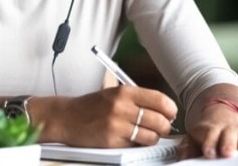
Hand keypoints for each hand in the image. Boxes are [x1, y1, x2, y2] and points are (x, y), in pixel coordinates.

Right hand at [52, 86, 177, 147]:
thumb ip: (137, 100)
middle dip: (164, 127)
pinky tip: (130, 139)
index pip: (160, 100)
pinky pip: (136, 145)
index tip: (170, 114)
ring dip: (153, 138)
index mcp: (124, 92)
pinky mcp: (112, 140)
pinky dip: (137, 144)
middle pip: (160, 120)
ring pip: (151, 136)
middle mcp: (122, 106)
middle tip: (161, 128)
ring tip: (146, 135)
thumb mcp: (114, 94)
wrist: (66, 117)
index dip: (170, 110)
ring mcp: (117, 125)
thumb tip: (163, 110)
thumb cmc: (91, 106)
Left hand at [178, 101, 237, 158]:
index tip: (209, 152)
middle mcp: (227, 130)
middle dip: (229, 144)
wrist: (219, 115)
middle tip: (228, 153)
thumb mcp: (193, 137)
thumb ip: (188, 147)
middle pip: (229, 135)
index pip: (209, 135)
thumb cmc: (207, 133)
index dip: (209, 143)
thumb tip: (184, 158)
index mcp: (211, 130)